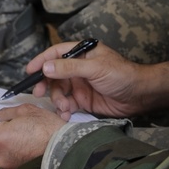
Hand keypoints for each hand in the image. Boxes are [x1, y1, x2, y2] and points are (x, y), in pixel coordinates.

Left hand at [0, 103, 64, 168]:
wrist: (70, 154)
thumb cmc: (51, 130)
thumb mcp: (26, 111)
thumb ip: (4, 113)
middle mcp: (0, 156)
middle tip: (3, 121)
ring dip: (5, 143)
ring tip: (22, 136)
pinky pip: (9, 163)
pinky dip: (14, 155)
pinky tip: (28, 149)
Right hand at [23, 41, 168, 120]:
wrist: (139, 96)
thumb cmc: (121, 75)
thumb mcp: (95, 68)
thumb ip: (70, 68)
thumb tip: (46, 67)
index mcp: (81, 53)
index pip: (56, 53)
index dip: (42, 60)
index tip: (29, 71)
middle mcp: (78, 68)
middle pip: (54, 74)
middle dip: (46, 84)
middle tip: (38, 93)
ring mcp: (80, 84)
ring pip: (59, 91)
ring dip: (57, 100)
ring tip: (63, 108)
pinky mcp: (84, 100)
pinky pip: (68, 104)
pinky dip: (64, 110)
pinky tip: (66, 115)